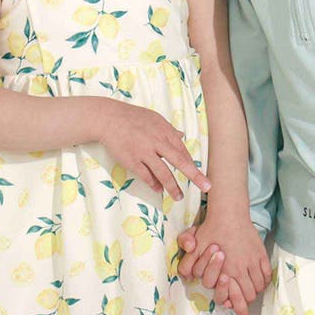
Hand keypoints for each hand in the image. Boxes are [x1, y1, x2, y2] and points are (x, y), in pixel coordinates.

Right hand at [92, 98, 209, 199]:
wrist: (108, 118)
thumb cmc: (133, 118)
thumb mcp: (154, 119)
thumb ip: (168, 129)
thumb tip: (181, 135)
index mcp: (165, 131)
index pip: (183, 151)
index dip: (192, 165)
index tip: (199, 175)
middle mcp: (157, 142)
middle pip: (180, 161)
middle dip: (195, 175)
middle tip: (206, 187)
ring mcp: (144, 152)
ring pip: (163, 173)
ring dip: (173, 187)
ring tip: (179, 197)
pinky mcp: (132, 160)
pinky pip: (146, 175)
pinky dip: (153, 184)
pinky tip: (158, 190)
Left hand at [177, 216, 270, 314]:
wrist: (229, 213)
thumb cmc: (211, 230)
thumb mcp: (195, 246)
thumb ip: (188, 264)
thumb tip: (187, 277)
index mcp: (228, 270)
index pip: (236, 297)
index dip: (239, 309)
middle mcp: (243, 268)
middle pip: (250, 294)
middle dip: (246, 302)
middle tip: (244, 305)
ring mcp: (254, 261)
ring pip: (259, 285)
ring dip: (255, 291)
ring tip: (249, 291)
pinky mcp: (261, 253)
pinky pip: (267, 273)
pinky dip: (264, 280)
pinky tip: (258, 280)